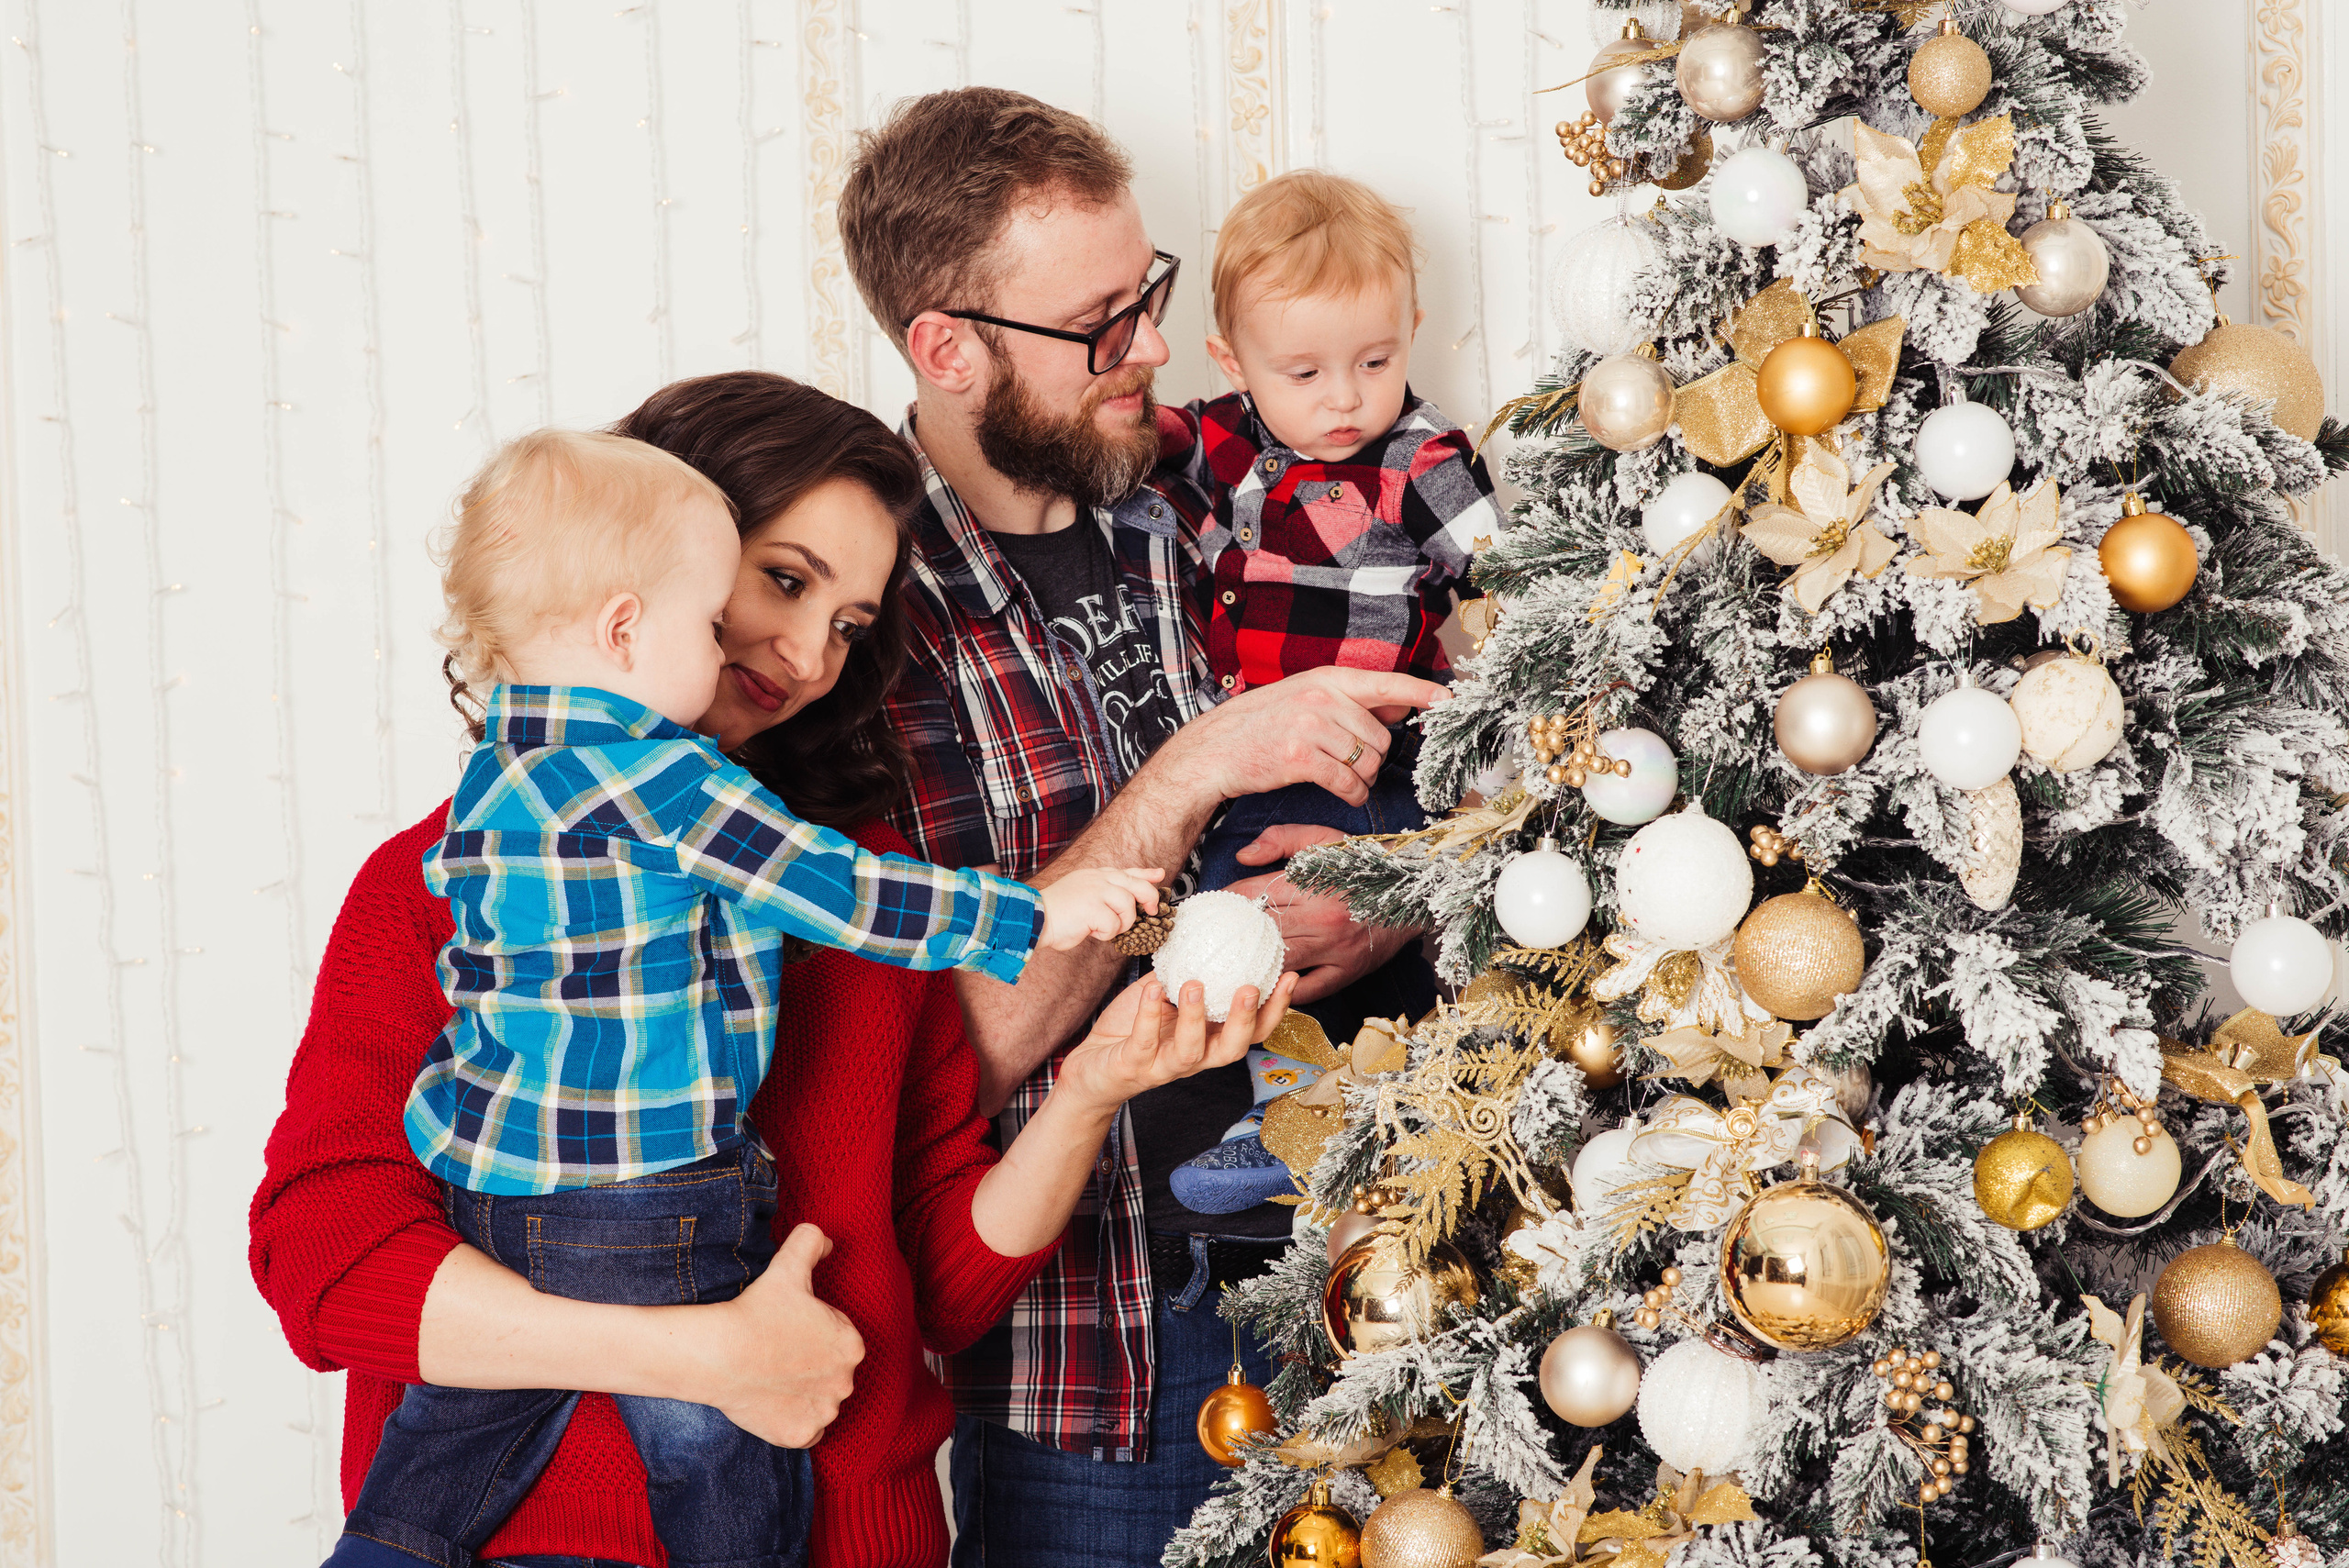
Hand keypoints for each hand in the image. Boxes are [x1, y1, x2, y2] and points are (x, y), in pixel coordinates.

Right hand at [701, 1224, 864, 1447]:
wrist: (719, 1354)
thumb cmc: (756, 1310)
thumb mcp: (789, 1263)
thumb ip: (813, 1241)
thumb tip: (827, 1242)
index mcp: (852, 1345)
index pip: (838, 1338)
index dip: (812, 1331)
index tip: (788, 1329)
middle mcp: (846, 1383)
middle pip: (831, 1370)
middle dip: (811, 1363)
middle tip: (777, 1352)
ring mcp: (823, 1413)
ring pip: (820, 1400)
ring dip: (804, 1392)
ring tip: (773, 1375)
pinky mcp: (800, 1436)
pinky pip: (806, 1430)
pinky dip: (794, 1420)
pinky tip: (775, 1402)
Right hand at [1036, 867, 1163, 950]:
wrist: (1034, 917)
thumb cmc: (1057, 911)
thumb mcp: (1082, 894)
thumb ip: (1103, 894)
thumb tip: (1126, 903)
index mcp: (1095, 875)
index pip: (1127, 871)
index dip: (1146, 874)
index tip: (1159, 875)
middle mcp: (1098, 879)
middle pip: (1137, 885)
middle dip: (1149, 898)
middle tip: (1151, 911)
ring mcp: (1096, 891)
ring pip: (1128, 906)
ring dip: (1121, 923)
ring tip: (1103, 927)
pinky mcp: (1094, 908)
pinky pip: (1114, 924)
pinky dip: (1106, 934)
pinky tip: (1091, 931)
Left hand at [1056, 972, 1299, 1111]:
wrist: (1092, 1067)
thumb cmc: (1132, 1030)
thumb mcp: (1163, 997)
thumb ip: (1184, 974)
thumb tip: (1203, 933)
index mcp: (1208, 1041)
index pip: (1252, 1031)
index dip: (1274, 1009)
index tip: (1288, 975)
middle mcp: (1193, 1058)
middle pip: (1232, 1049)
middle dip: (1244, 1020)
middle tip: (1249, 987)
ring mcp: (1164, 1065)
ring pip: (1191, 1052)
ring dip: (1196, 1018)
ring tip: (1194, 984)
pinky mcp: (1134, 1067)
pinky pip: (1144, 1041)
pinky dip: (1149, 1016)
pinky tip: (1151, 990)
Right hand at [1172, 667, 1446, 807]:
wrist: (1214, 749)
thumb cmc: (1261, 725)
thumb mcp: (1305, 697)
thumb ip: (1350, 700)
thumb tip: (1399, 703)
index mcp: (1327, 679)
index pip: (1387, 682)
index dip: (1422, 691)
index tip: (1449, 700)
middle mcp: (1321, 698)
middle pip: (1381, 736)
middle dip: (1376, 758)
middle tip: (1354, 764)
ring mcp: (1310, 726)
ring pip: (1368, 761)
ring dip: (1363, 779)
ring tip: (1345, 779)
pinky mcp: (1299, 757)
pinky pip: (1347, 782)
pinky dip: (1351, 794)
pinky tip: (1343, 793)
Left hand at [1225, 825, 1422, 1005]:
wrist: (1414, 892)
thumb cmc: (1364, 865)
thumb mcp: (1324, 839)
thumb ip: (1281, 839)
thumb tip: (1242, 856)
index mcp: (1311, 885)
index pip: (1253, 895)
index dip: (1225, 903)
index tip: (1207, 909)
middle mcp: (1320, 919)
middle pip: (1260, 933)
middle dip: (1229, 938)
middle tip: (1203, 943)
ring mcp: (1333, 949)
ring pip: (1278, 963)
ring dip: (1249, 968)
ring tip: (1222, 969)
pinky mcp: (1345, 972)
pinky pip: (1307, 990)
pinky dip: (1282, 992)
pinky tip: (1260, 990)